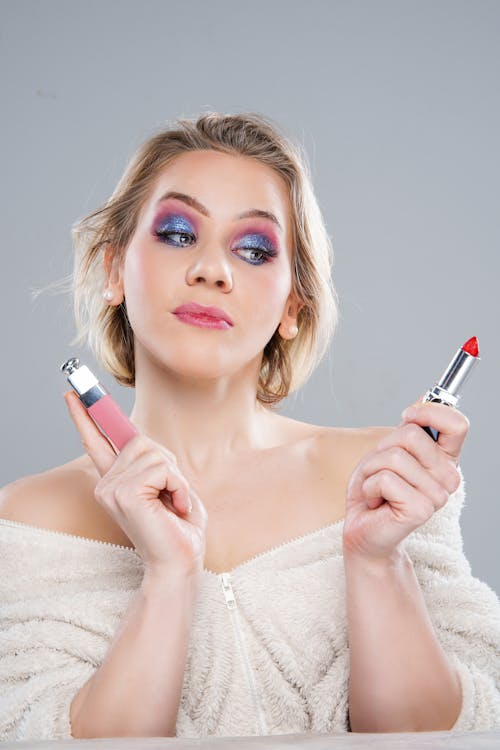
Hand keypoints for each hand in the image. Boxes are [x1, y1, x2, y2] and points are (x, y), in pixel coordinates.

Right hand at [63, 390, 207, 577]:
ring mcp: (112, 489)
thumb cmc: (180, 528)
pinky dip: (178, 486)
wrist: (180, 562)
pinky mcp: (125, 494)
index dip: (86, 416)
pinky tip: (174, 508)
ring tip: (173, 504)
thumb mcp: (168, 485)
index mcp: (116, 481)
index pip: (95, 442)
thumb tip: (141, 439)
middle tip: (172, 496)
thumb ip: (152, 462)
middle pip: (140, 440)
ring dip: (175, 478)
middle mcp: (107, 484)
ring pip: (154, 453)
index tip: (74, 394)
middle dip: (168, 463)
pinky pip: (162, 468)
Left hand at [343, 400, 467, 561]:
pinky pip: (384, 479)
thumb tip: (425, 397)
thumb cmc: (376, 489)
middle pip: (411, 435)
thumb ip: (411, 427)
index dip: (429, 412)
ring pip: (394, 457)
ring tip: (377, 489)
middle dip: (382, 450)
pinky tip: (376, 503)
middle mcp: (448, 477)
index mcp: (445, 459)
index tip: (408, 417)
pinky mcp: (421, 510)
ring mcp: (437, 495)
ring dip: (372, 470)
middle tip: (381, 472)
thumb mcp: (390, 449)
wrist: (364, 529)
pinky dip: (369, 488)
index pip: (457, 424)